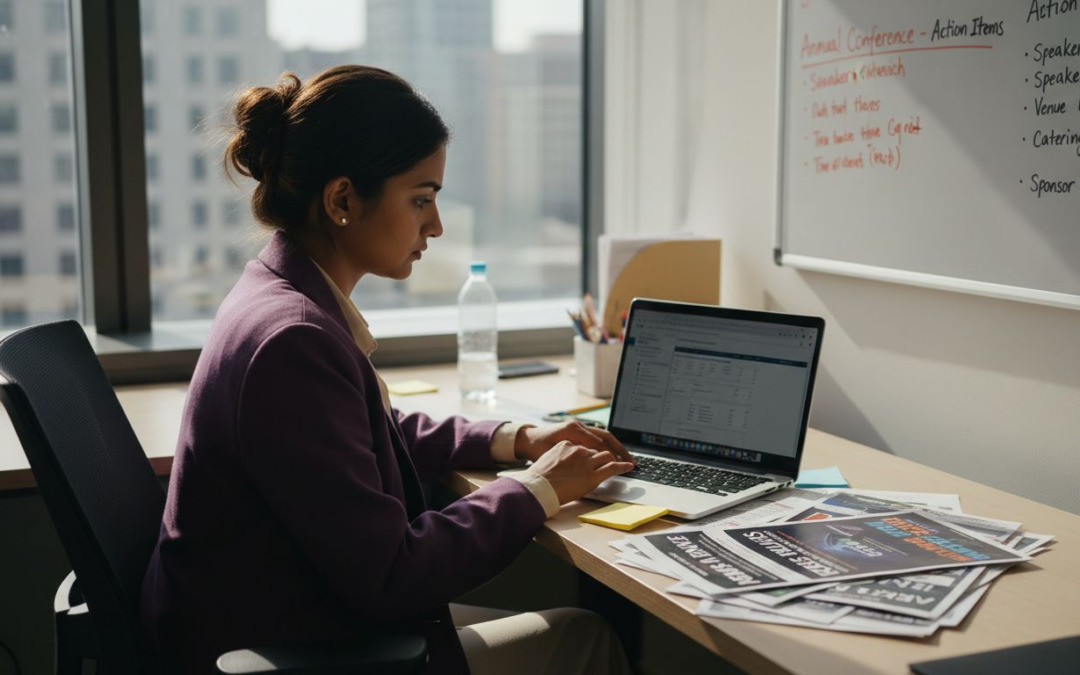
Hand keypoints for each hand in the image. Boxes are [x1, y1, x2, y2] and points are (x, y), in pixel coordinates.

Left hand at [514, 421, 635, 465]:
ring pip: (604, 435)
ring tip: (627, 458)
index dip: (610, 454)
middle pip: (605, 436)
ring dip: (616, 447)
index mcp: (573, 429)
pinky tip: (615, 455)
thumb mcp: (552, 452)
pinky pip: (598, 437)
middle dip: (619, 449)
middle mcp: (579, 425)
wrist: (528, 439)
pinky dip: (608, 446)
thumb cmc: (537, 448)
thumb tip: (589, 460)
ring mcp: (580, 427)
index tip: (620, 464)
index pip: (597, 442)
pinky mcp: (580, 431)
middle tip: (631, 460)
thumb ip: (570, 454)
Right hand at [525, 441, 634, 504]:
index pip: (584, 445)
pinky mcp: (593, 475)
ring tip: (623, 461)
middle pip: (597, 449)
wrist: (537, 488)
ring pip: (606, 455)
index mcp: (566, 444)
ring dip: (616, 458)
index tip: (595, 456)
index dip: (591, 451)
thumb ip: (558, 458)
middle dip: (606, 453)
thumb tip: (563, 464)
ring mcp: (586, 462)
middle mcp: (578, 450)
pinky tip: (629, 466)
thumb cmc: (538, 478)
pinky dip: (623, 466)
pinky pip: (613, 467)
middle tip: (613, 458)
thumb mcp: (546, 460)